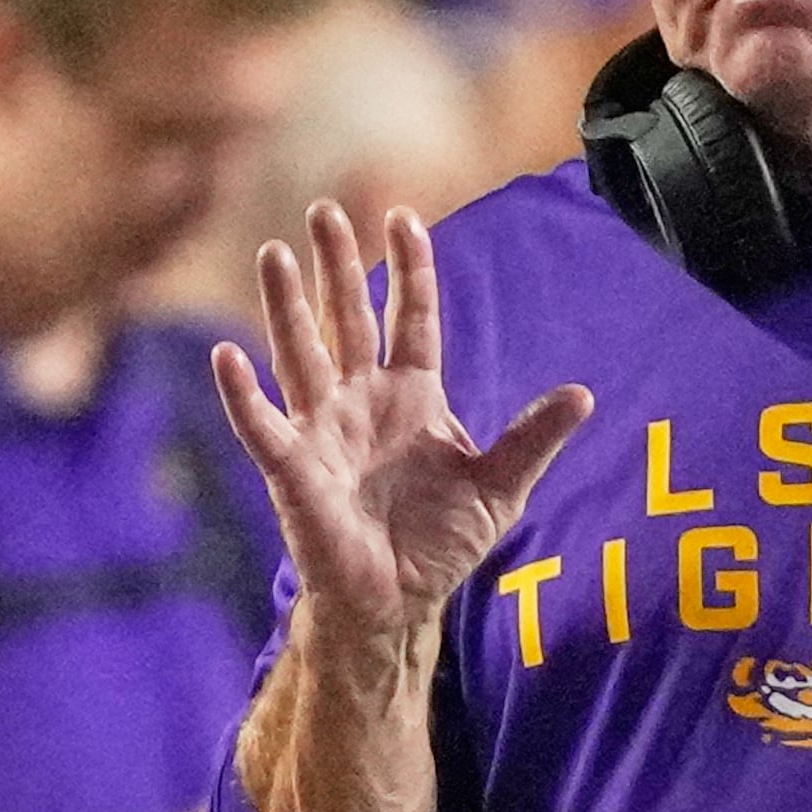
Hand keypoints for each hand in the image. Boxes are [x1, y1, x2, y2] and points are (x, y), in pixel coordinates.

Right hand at [212, 202, 591, 644]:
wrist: (401, 602)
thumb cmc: (441, 543)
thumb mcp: (500, 487)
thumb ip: (533, 438)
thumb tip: (584, 394)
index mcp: (412, 394)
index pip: (411, 317)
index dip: (410, 270)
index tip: (405, 217)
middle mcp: (362, 400)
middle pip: (346, 317)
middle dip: (337, 265)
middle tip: (324, 209)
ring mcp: (324, 431)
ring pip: (301, 353)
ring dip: (285, 305)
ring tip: (273, 252)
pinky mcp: (294, 472)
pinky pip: (264, 427)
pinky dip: (243, 395)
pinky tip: (228, 356)